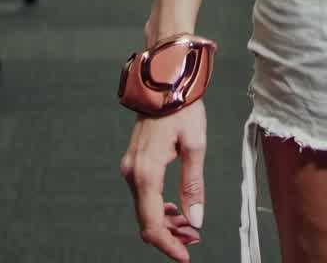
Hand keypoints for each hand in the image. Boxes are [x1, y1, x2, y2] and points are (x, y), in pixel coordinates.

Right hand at [120, 100, 205, 259]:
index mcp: (147, 172)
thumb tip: (196, 219)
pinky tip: (176, 209)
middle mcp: (133, 173)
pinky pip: (144, 195)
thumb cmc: (181, 107)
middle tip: (194, 239)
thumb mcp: (195, 146)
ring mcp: (131, 167)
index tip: (185, 255)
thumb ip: (193, 185)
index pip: (152, 223)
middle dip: (170, 235)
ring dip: (166, 222)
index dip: (168, 245)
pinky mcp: (134, 162)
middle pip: (146, 220)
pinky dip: (159, 207)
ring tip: (189, 225)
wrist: (164, 80)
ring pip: (145, 209)